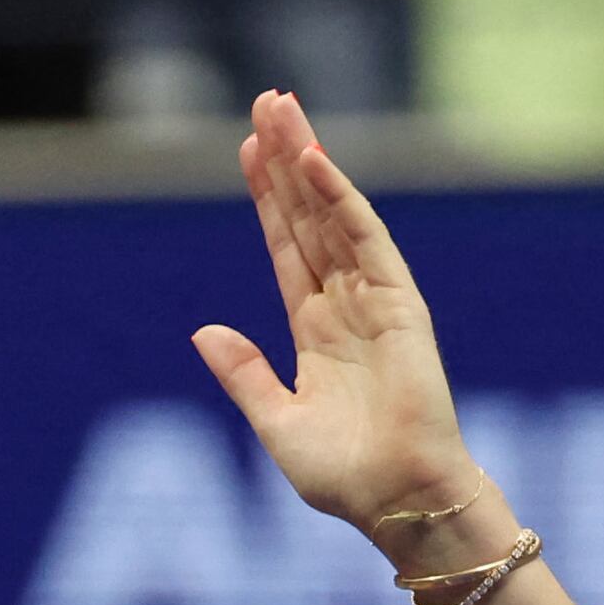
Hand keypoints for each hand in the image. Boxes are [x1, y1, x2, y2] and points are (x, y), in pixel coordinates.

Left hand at [193, 92, 497, 551]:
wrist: (399, 501)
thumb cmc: (347, 478)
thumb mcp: (277, 423)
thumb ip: (245, 375)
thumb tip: (204, 331)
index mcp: (316, 332)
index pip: (286, 248)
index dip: (267, 199)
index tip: (248, 150)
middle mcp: (345, 305)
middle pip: (308, 217)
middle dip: (286, 160)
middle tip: (266, 103)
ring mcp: (374, 299)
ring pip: (334, 215)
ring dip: (308, 161)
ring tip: (283, 111)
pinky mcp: (399, 303)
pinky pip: (366, 239)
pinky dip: (340, 199)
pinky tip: (314, 162)